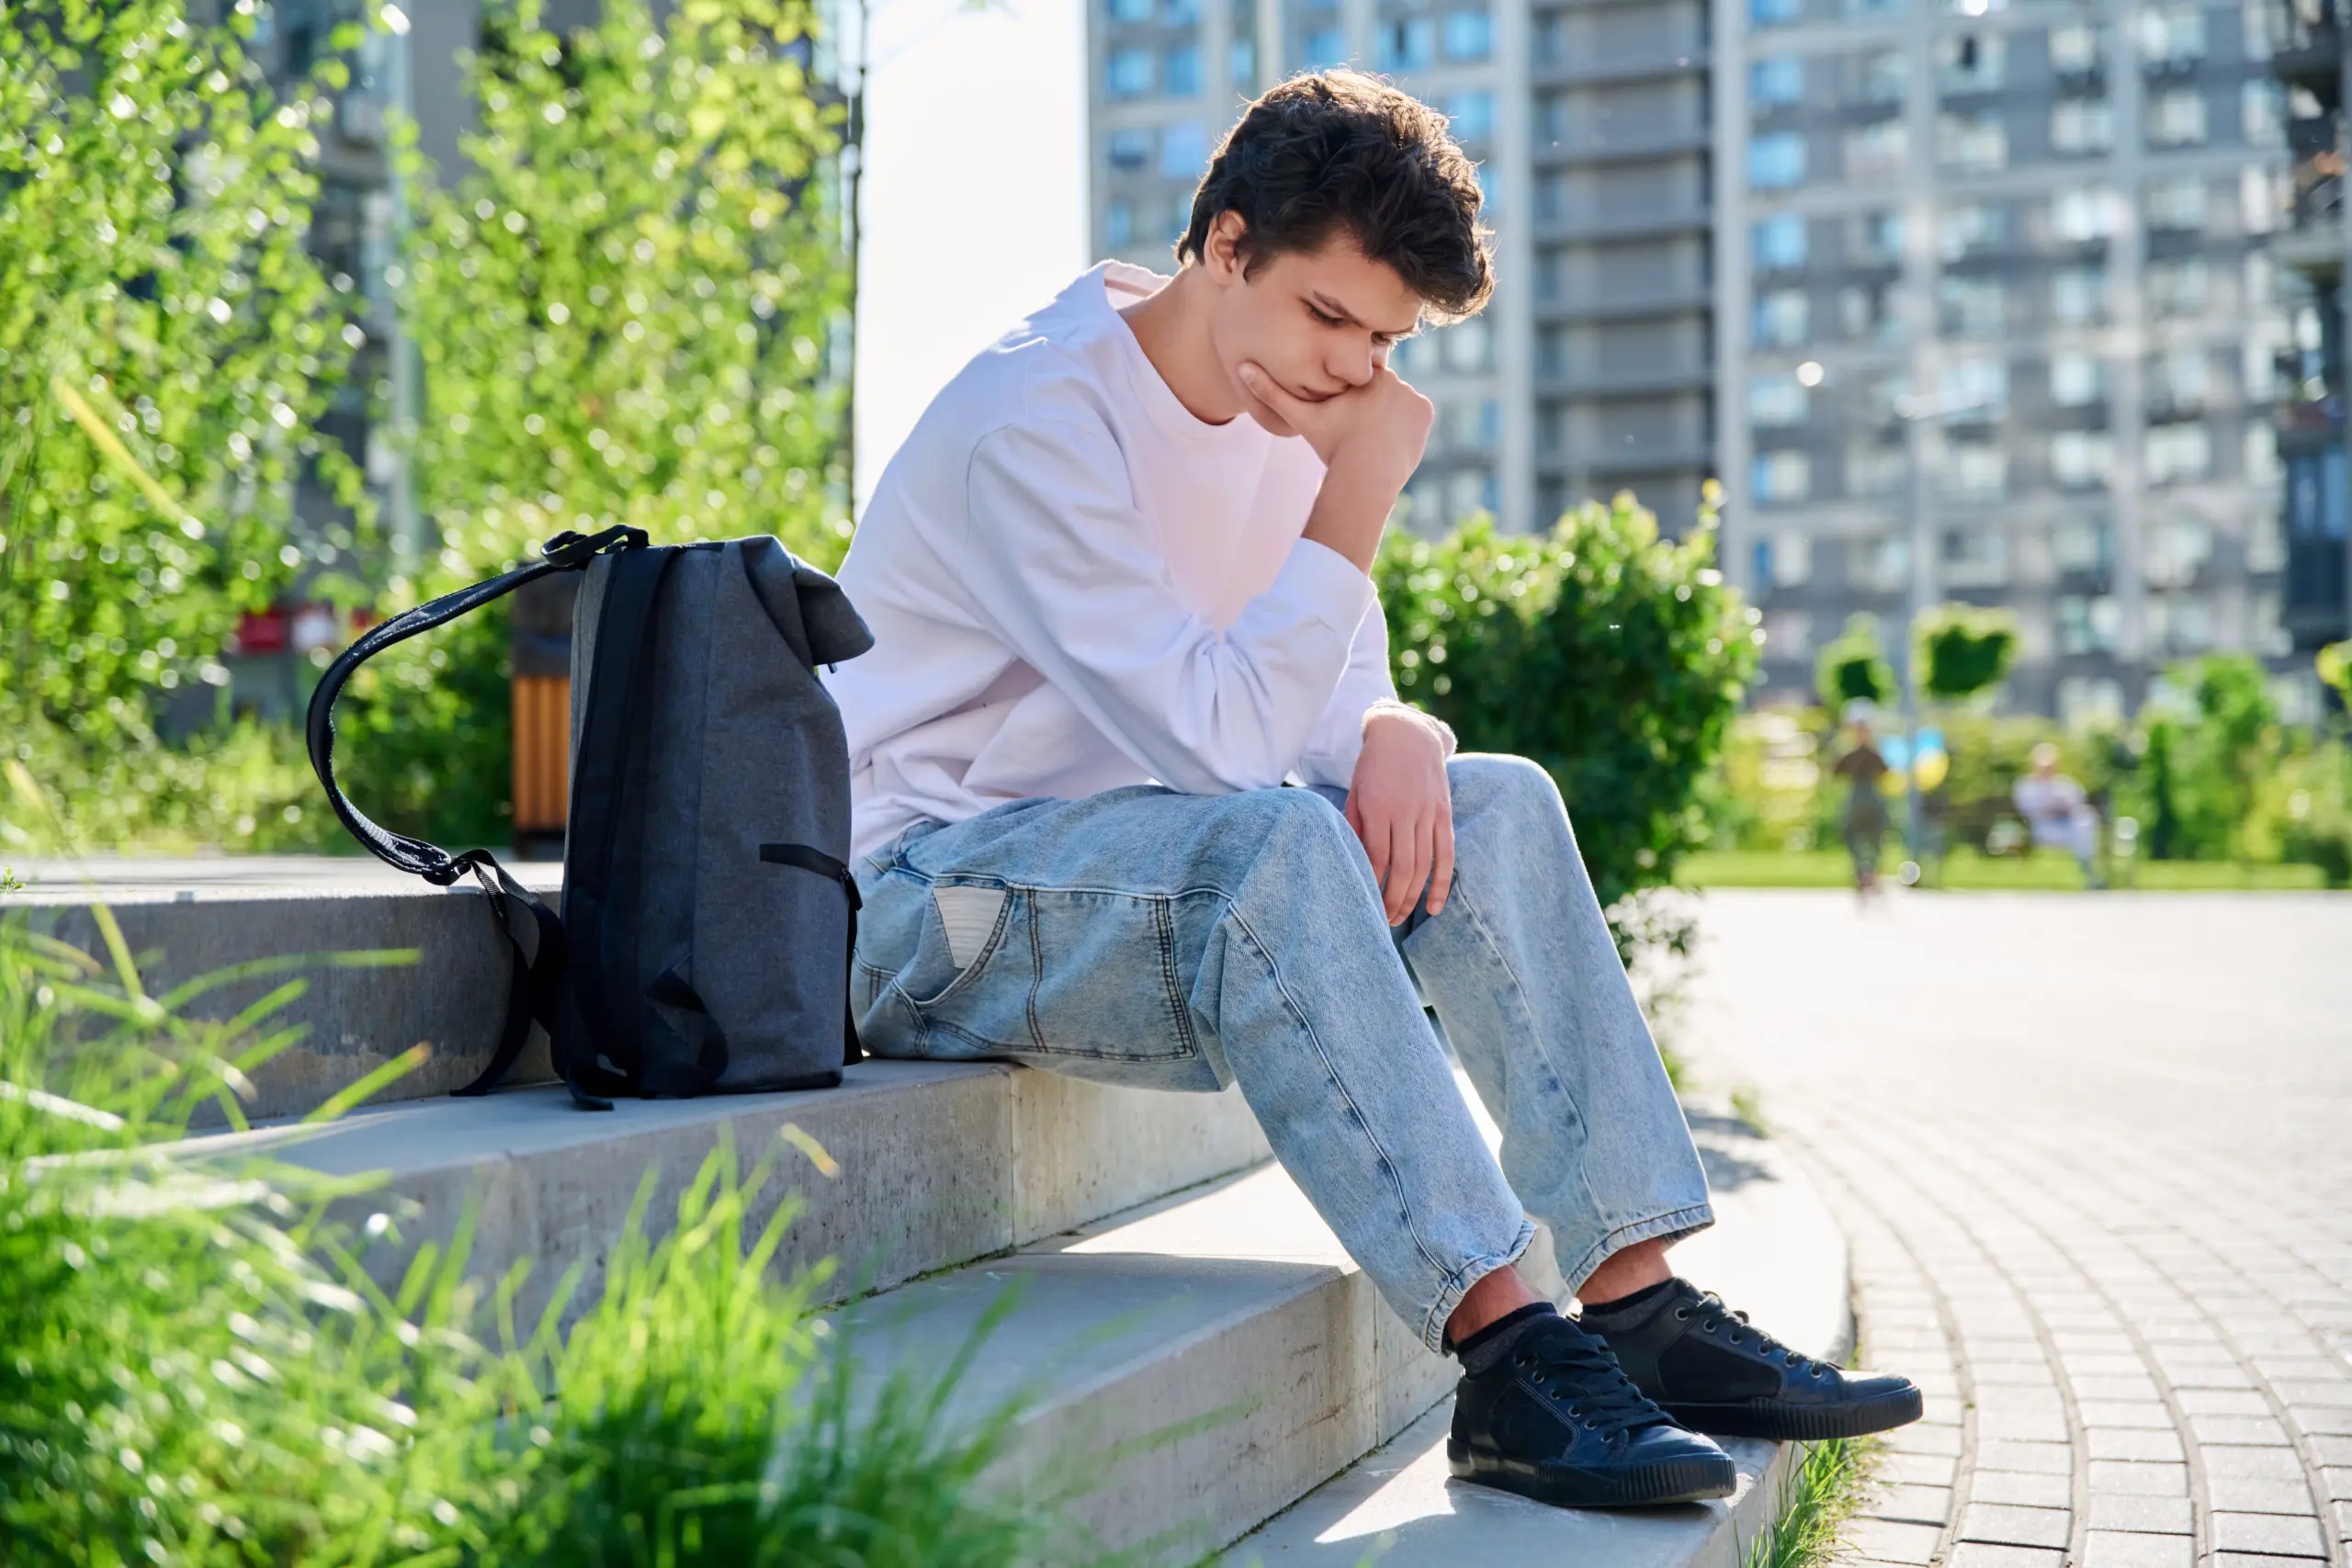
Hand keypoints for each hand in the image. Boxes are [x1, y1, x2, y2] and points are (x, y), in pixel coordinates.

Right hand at [1238, 359, 1432, 493]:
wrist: (1365, 477)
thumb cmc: (1331, 446)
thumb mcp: (1300, 418)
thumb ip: (1271, 392)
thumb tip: (1241, 367)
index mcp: (1364, 373)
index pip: (1360, 374)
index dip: (1353, 394)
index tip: (1348, 413)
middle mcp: (1393, 377)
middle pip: (1381, 387)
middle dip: (1372, 404)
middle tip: (1360, 430)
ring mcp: (1412, 394)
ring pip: (1397, 400)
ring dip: (1389, 412)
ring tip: (1374, 436)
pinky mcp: (1425, 411)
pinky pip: (1415, 413)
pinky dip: (1406, 423)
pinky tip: (1391, 438)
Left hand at [1344, 706, 1454, 924]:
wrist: (1407, 734)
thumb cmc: (1373, 766)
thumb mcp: (1355, 792)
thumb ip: (1355, 826)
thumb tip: (1355, 864)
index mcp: (1379, 807)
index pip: (1376, 857)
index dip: (1371, 885)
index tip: (1363, 904)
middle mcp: (1406, 812)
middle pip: (1402, 868)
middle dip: (1391, 900)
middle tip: (1381, 922)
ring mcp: (1428, 813)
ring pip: (1423, 866)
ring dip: (1412, 898)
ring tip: (1399, 918)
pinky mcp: (1444, 814)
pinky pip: (1446, 855)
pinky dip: (1441, 884)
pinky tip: (1434, 907)